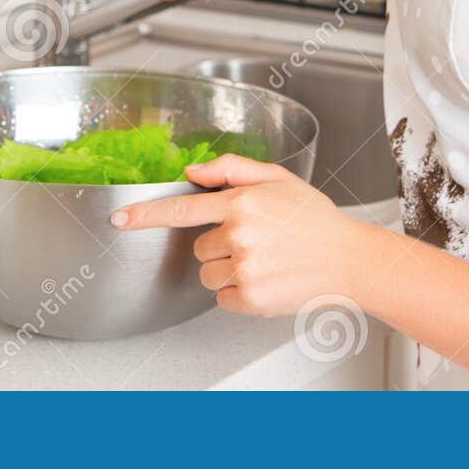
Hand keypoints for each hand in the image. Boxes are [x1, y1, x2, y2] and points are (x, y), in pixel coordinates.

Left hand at [109, 155, 371, 316]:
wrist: (349, 259)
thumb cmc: (314, 219)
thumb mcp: (277, 178)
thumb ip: (231, 169)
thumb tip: (192, 171)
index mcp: (242, 202)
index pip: (182, 208)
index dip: (145, 215)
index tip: (119, 220)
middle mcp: (240, 235)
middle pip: (198, 248)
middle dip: (219, 246)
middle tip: (256, 243)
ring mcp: (245, 269)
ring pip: (208, 275)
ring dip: (226, 271)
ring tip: (264, 262)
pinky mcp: (251, 298)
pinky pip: (222, 299)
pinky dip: (238, 294)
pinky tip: (266, 280)